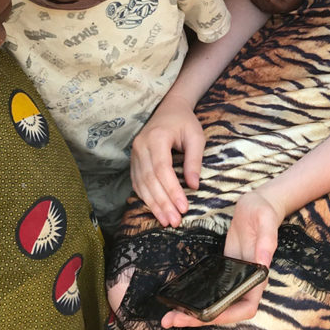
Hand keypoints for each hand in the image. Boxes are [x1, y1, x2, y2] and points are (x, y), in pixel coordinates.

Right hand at [131, 96, 204, 226]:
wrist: (169, 109)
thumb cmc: (185, 122)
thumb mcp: (196, 137)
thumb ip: (194, 160)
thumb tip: (193, 186)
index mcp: (157, 138)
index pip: (162, 169)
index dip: (171, 190)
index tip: (183, 207)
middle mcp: (141, 146)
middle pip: (150, 180)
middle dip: (162, 203)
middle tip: (175, 221)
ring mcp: (134, 153)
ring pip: (141, 184)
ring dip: (153, 204)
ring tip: (166, 221)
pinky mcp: (133, 160)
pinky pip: (137, 182)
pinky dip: (145, 197)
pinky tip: (154, 210)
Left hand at [160, 186, 285, 328]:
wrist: (257, 204)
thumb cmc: (264, 213)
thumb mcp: (266, 224)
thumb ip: (266, 243)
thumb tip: (263, 264)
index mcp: (257, 277)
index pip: (245, 308)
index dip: (226, 316)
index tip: (205, 316)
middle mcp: (245, 282)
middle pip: (224, 311)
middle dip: (199, 319)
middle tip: (171, 319)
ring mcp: (233, 277)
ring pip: (215, 303)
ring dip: (194, 313)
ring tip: (170, 316)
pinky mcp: (224, 270)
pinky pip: (210, 291)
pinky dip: (196, 298)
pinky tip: (179, 298)